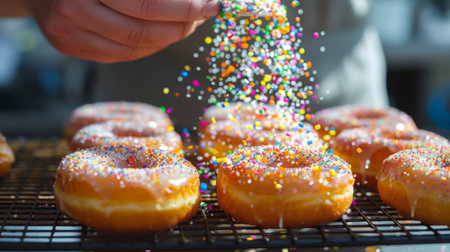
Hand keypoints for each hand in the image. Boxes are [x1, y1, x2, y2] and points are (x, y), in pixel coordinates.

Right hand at [22, 0, 219, 62]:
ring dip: (169, 37)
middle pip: (143, 29)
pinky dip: (148, 47)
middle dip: (183, 24)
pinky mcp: (69, 47)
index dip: (186, 7)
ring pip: (134, 46)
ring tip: (188, 24)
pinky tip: (163, 35)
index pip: (149, 3)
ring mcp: (68, 32)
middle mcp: (73, 8)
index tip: (212, 4)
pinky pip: (121, 55)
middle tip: (204, 15)